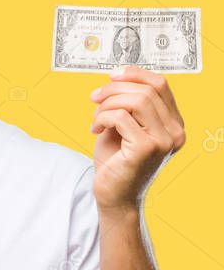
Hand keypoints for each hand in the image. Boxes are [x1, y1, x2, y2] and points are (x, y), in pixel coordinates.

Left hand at [88, 65, 185, 210]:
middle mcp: (175, 132)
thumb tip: (117, 77)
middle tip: (94, 99)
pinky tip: (95, 130)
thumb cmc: (116, 160)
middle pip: (147, 90)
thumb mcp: (123, 126)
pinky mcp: (146, 148)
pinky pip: (121, 117)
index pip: (160, 85)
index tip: (111, 76)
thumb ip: (127, 104)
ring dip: (107, 105)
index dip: (134, 74)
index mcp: (173, 124)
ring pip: (136, 100)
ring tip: (96, 120)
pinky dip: (102, 118)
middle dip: (114, 89)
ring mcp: (164, 140)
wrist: (113, 195)